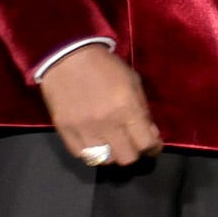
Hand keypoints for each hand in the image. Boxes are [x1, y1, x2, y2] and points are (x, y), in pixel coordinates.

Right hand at [39, 43, 159, 167]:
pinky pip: (81, 154)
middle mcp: (107, 123)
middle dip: (134, 152)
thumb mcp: (133, 82)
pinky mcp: (64, 130)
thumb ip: (143, 110)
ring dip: (111, 154)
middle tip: (132, 144)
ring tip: (112, 143)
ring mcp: (84, 129)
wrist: (67, 56)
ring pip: (104, 160)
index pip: (146, 144)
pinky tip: (94, 140)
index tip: (152, 145)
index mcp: (127, 109)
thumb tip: (150, 133)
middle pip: (127, 158)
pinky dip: (90, 152)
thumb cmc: (105, 66)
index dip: (153, 147)